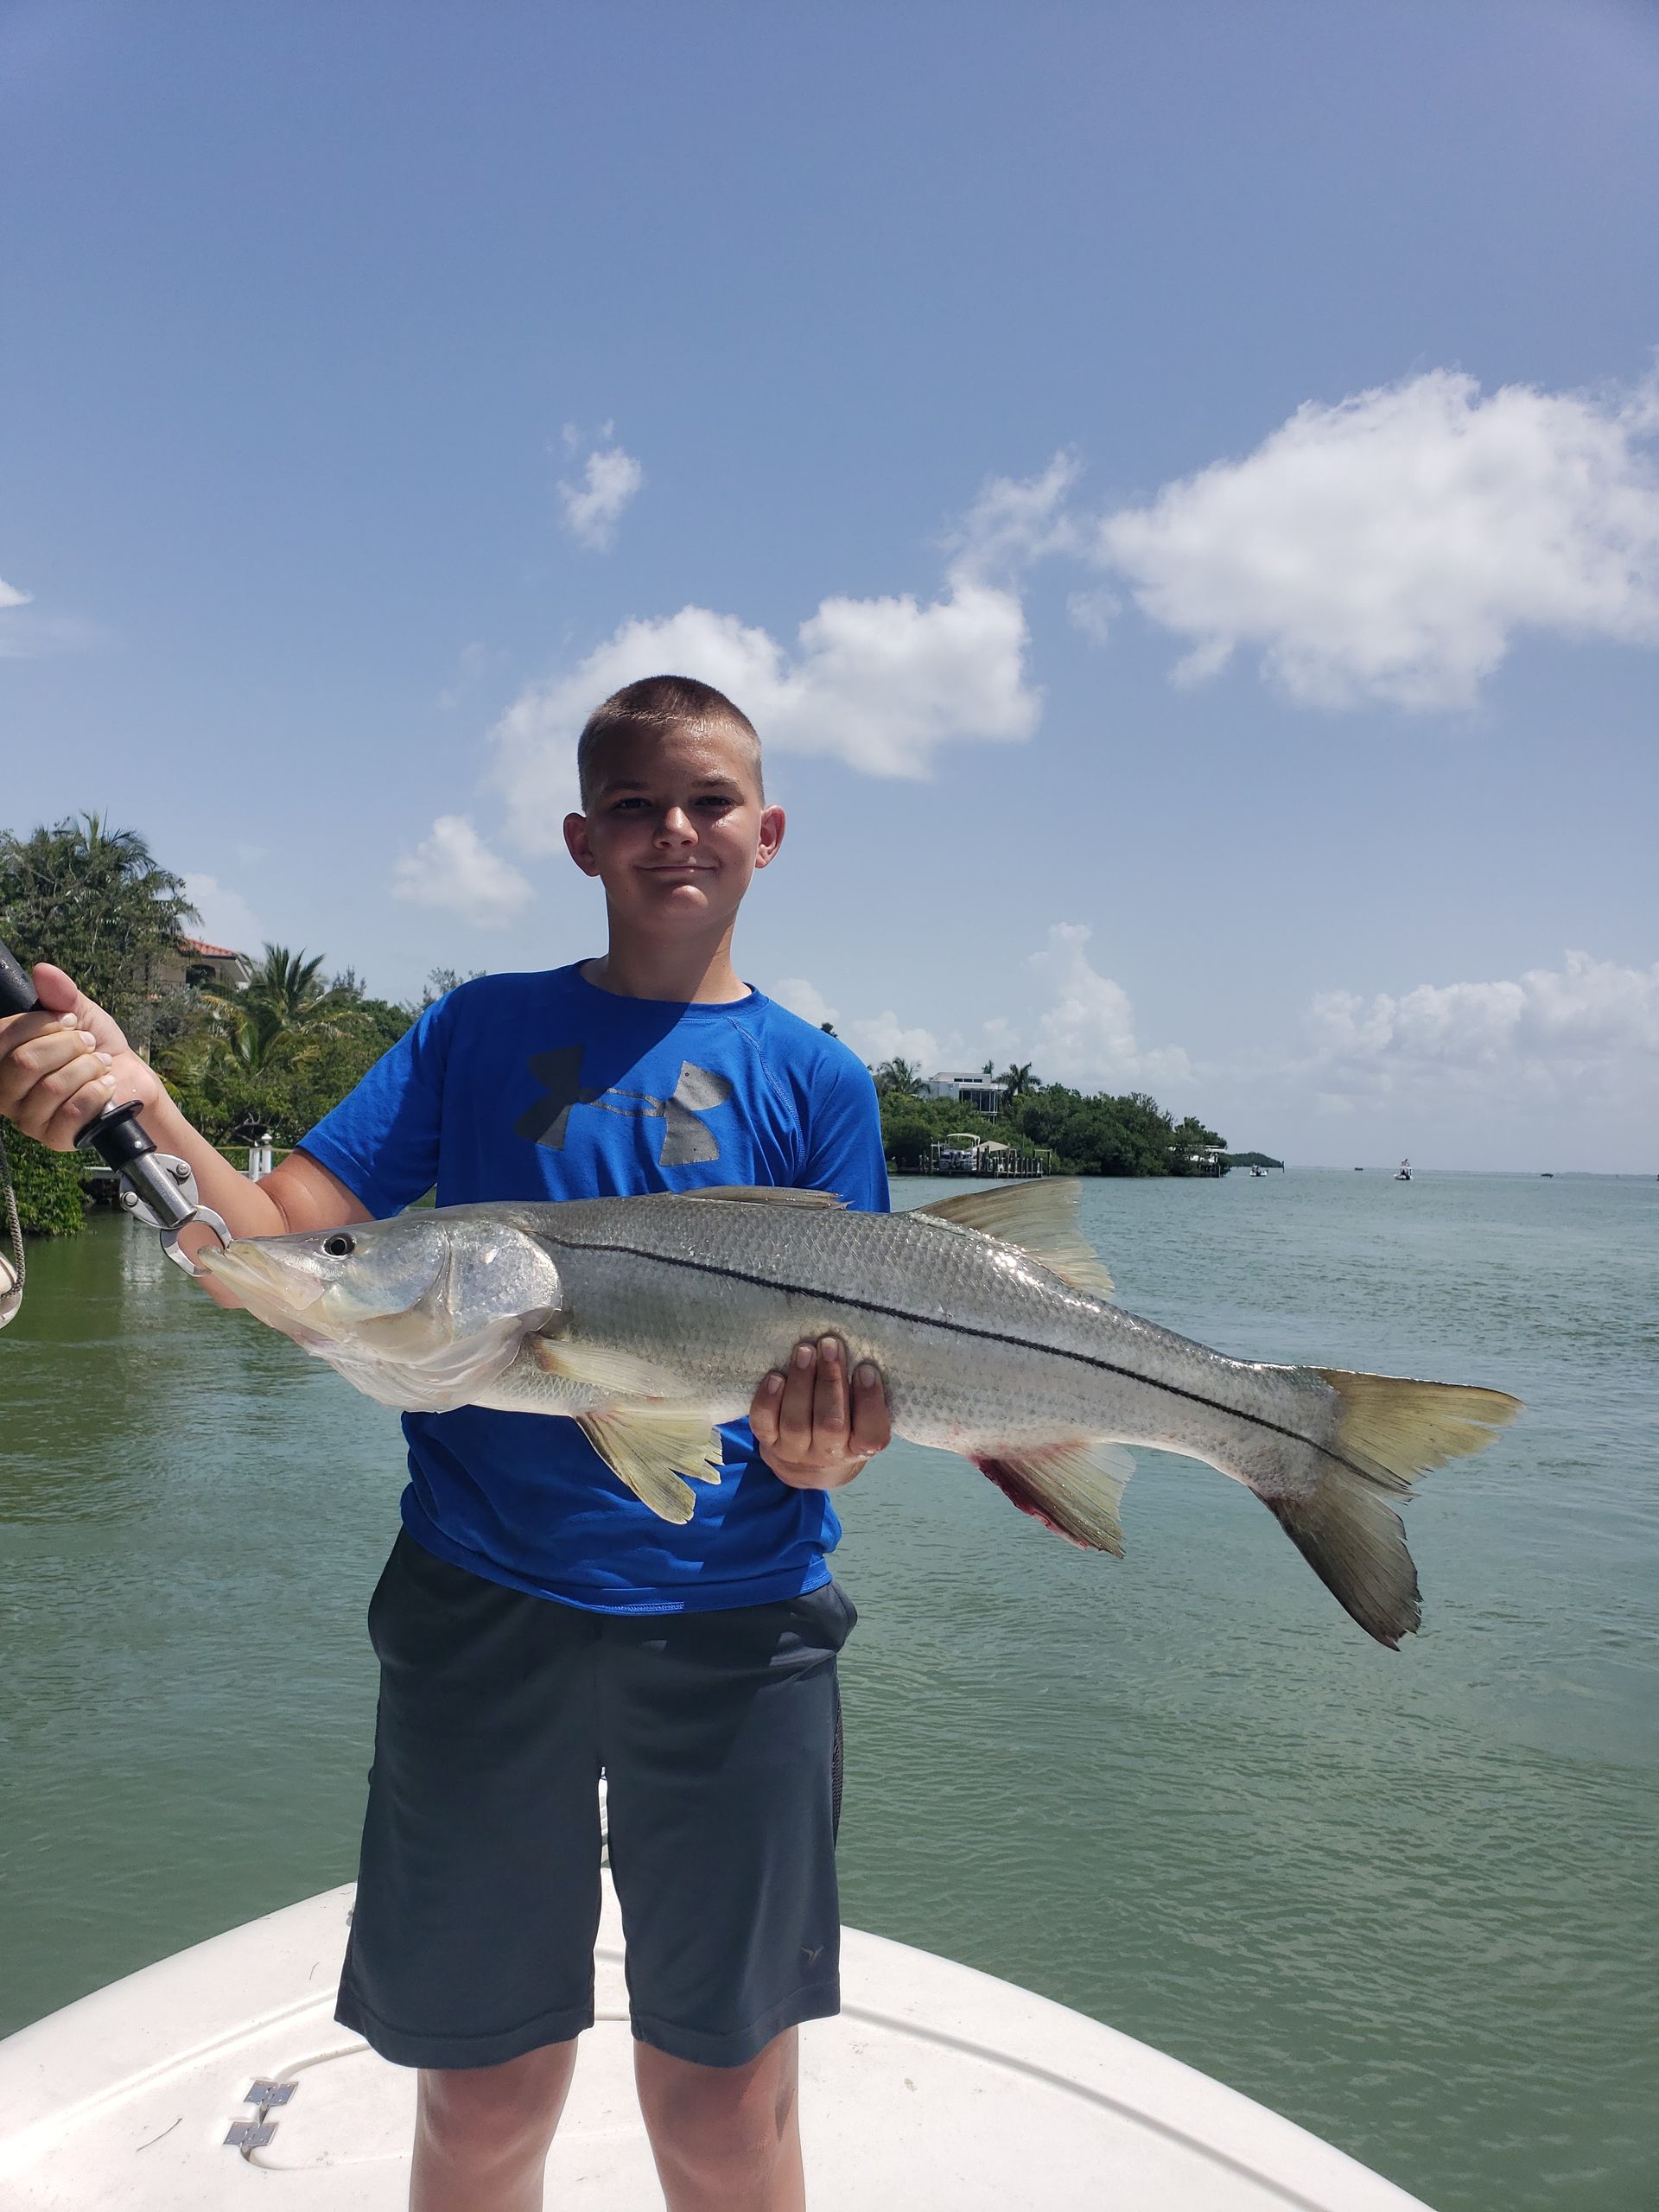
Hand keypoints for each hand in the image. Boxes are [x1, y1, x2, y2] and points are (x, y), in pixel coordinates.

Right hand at [0, 963, 160, 1149]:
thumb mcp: (80, 1014)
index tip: (69, 1021)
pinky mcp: (54, 1139)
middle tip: (88, 1044)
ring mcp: (27, 1119)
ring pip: (51, 1087)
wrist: (129, 1081)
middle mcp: (7, 1092)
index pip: (0, 1038)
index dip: (38, 1024)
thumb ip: (60, 995)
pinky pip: (71, 1112)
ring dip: (86, 1068)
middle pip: (24, 1063)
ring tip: (100, 1064)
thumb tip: (43, 971)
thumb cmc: (96, 1047)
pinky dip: (96, 1092)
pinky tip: (106, 1085)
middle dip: (67, 1046)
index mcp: (4, 1060)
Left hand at [749, 1336, 890, 1491]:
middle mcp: (828, 1453)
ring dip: (801, 1383)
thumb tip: (861, 1349)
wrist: (810, 1464)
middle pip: (830, 1423)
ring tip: (805, 1351)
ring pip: (796, 1422)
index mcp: (860, 1447)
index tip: (865, 1368)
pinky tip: (775, 1376)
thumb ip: (863, 1393)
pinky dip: (768, 1400)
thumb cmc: (844, 1425)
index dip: (869, 1401)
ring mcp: (795, 1450)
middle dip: (830, 1381)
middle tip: (830, 1345)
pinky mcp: (769, 1444)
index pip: (871, 1433)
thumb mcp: (862, 1418)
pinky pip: (764, 1425)